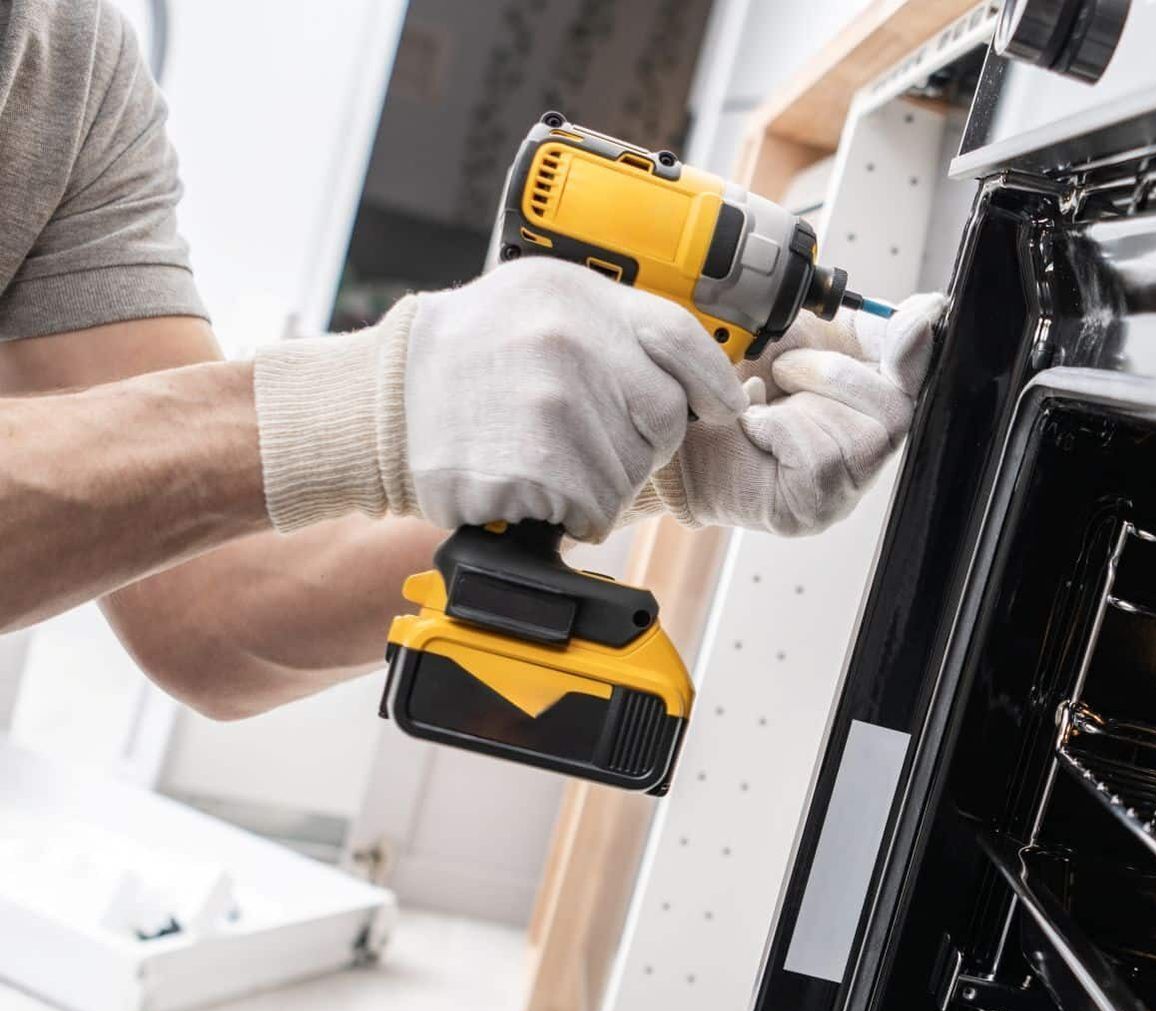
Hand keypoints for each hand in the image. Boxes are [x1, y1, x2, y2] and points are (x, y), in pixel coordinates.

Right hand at [253, 258, 744, 540]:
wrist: (380, 405)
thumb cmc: (464, 359)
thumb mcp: (534, 303)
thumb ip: (611, 323)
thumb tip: (692, 364)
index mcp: (576, 295)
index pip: (681, 338)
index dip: (712, 380)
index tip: (720, 406)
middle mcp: (570, 343)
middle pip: (666, 415)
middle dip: (643, 438)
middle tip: (592, 437)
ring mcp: (553, 407)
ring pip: (633, 469)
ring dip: (604, 480)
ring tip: (549, 458)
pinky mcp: (536, 468)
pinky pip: (597, 508)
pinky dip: (577, 513)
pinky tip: (536, 487)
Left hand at [649, 292, 944, 535]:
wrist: (675, 425)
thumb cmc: (733, 385)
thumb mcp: (800, 334)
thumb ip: (861, 325)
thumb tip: (927, 311)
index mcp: (870, 403)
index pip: (919, 379)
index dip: (916, 350)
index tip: (920, 318)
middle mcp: (866, 451)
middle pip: (897, 410)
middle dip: (836, 374)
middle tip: (784, 367)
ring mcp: (844, 487)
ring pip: (864, 437)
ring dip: (804, 401)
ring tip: (764, 399)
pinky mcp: (812, 510)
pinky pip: (821, 460)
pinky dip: (779, 431)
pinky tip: (755, 428)